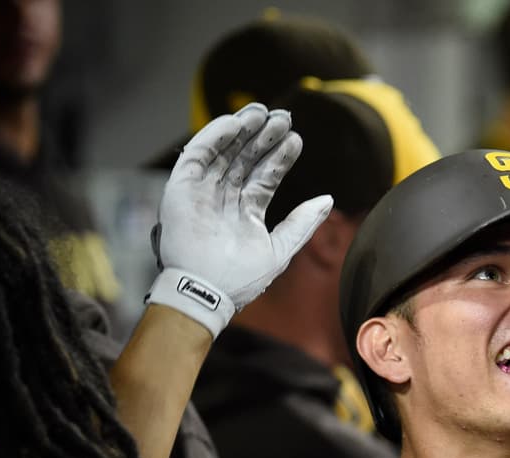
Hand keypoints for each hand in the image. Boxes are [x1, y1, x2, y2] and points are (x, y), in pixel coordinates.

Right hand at [147, 103, 333, 337]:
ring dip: (242, 130)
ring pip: (224, 152)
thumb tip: (328, 200)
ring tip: (263, 113)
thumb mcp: (280, 249)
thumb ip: (302, 223)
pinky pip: (197, 155)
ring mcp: (202, 192)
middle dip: (263, 138)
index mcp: (245, 213)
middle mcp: (223, 199)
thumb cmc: (242, 279)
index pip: (264, 177)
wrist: (207, 292)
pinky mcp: (181, 188)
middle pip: (245, 160)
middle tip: (283, 117)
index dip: (279, 158)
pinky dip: (214, 136)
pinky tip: (235, 123)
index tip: (295, 139)